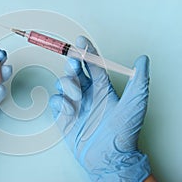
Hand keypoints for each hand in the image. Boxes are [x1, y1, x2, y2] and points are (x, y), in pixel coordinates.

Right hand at [49, 36, 150, 180]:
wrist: (108, 157)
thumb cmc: (123, 131)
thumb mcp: (135, 104)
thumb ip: (138, 80)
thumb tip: (143, 60)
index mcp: (103, 88)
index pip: (92, 65)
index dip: (87, 52)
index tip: (81, 41)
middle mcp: (88, 93)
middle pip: (74, 71)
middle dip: (72, 63)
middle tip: (74, 63)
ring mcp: (75, 103)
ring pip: (63, 83)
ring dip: (68, 85)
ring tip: (78, 97)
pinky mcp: (63, 115)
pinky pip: (55, 100)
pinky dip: (60, 102)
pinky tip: (70, 110)